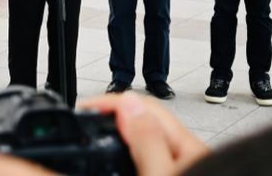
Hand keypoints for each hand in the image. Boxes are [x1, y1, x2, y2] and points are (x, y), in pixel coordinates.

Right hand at [81, 93, 208, 175]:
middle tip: (85, 117)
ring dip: (118, 128)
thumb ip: (147, 142)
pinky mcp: (170, 173)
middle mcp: (184, 154)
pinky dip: (125, 147)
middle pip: (145, 118)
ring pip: (144, 136)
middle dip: (113, 111)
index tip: (85, 108)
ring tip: (96, 130)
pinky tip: (118, 155)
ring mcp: (178, 165)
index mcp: (186, 148)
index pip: (145, 108)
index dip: (111, 102)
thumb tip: (129, 103)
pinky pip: (144, 153)